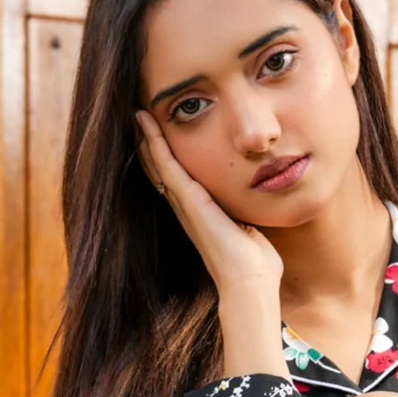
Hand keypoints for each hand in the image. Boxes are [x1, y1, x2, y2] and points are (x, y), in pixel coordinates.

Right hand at [135, 110, 282, 293]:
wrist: (250, 281)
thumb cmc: (256, 265)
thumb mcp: (252, 232)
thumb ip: (249, 220)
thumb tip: (258, 216)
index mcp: (201, 216)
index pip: (179, 181)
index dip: (170, 158)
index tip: (163, 134)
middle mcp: (188, 210)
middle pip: (162, 172)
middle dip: (152, 146)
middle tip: (141, 119)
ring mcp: (186, 206)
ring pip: (160, 165)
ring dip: (148, 139)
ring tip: (139, 115)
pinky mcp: (190, 202)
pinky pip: (167, 166)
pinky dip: (155, 142)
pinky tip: (146, 123)